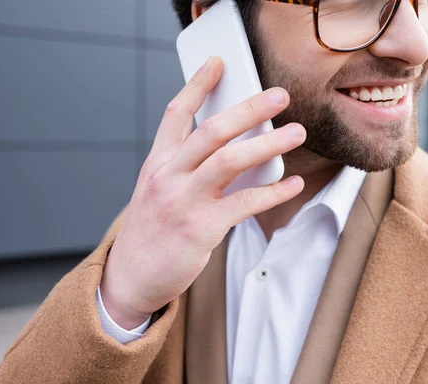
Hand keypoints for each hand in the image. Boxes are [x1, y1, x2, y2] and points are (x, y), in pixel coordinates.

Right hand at [100, 57, 305, 328]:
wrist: (131, 277)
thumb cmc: (152, 230)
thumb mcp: (158, 190)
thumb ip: (187, 167)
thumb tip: (235, 148)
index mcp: (157, 163)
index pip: (176, 114)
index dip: (197, 85)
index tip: (218, 63)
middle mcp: (168, 176)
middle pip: (212, 131)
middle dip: (248, 108)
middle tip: (279, 95)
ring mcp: (183, 201)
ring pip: (229, 161)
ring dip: (267, 144)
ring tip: (296, 132)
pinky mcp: (200, 229)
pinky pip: (244, 204)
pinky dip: (273, 192)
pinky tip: (293, 184)